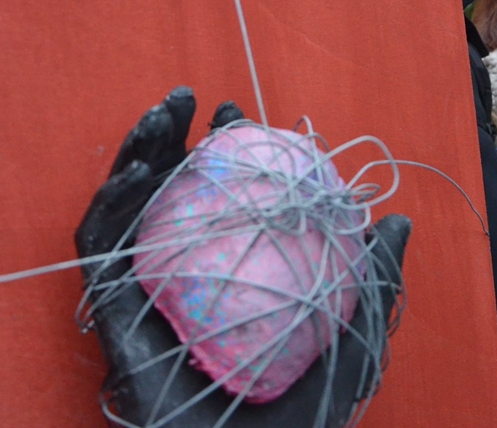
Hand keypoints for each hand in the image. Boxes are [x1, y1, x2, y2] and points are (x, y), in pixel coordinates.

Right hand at [75, 87, 410, 427]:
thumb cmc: (302, 413)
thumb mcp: (352, 335)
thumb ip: (373, 279)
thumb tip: (396, 222)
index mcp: (226, 272)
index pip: (220, 199)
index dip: (227, 152)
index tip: (241, 116)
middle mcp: (180, 276)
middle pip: (170, 195)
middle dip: (175, 139)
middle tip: (190, 101)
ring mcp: (144, 292)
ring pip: (131, 209)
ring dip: (139, 152)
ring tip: (161, 114)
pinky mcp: (111, 312)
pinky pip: (99, 247)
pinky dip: (111, 199)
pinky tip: (136, 167)